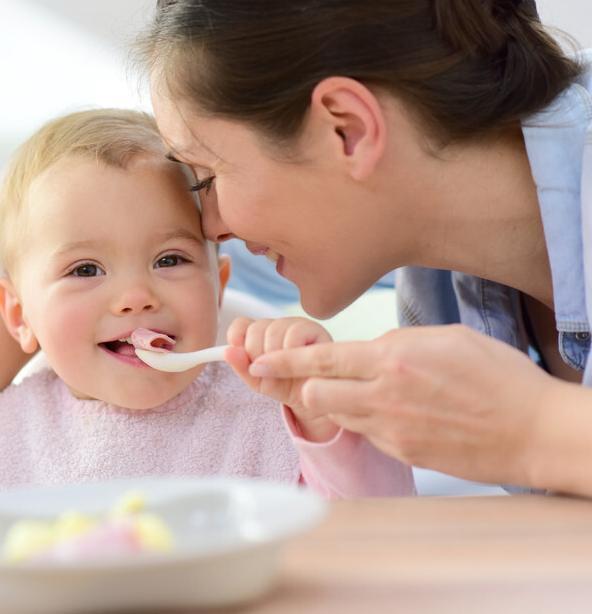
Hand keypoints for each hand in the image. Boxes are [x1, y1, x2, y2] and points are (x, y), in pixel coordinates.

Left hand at [225, 316, 338, 441]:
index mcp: (260, 334)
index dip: (237, 337)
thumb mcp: (258, 380)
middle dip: (257, 354)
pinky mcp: (316, 329)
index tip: (240, 353)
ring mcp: (296, 325)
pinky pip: (295, 332)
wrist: (313, 399)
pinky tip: (297, 363)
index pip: (242, 324)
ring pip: (273, 330)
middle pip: (256, 328)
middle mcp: (277, 326)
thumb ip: (241, 366)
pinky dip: (291, 351)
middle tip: (268, 370)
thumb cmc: (284, 386)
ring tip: (284, 370)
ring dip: (274, 356)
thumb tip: (227, 352)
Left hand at [246, 324, 560, 488]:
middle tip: (291, 376)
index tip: (256, 360)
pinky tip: (390, 411)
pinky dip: (366, 420)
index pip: (321, 358)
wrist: (535, 432)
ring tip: (350, 392)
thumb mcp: (446, 338)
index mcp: (393, 358)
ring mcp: (391, 429)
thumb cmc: (499, 377)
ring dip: (334, 402)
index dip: (282, 360)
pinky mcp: (402, 452)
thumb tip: (369, 347)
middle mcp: (384, 396)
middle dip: (300, 383)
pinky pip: (367, 433)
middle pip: (314, 393)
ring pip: (337, 415)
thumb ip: (398, 342)